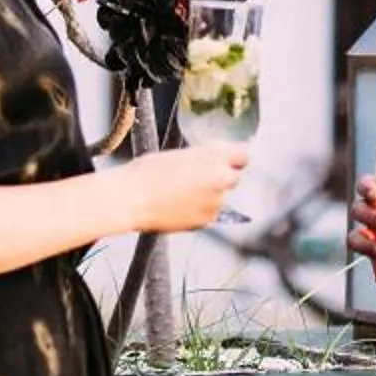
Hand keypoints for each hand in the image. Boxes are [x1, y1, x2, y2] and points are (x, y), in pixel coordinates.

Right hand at [126, 142, 247, 232]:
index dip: (233, 157)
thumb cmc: (147, 171)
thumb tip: (207, 163)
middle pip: (234, 177)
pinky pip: (210, 212)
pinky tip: (178, 206)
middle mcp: (222, 178)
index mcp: (215, 155)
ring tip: (181, 193)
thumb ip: (200, 158)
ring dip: (209, 194)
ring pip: (221, 197)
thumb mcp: (178, 154)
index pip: (243, 155)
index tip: (226, 158)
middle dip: (220, 176)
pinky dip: (200, 209)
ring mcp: (217, 202)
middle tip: (198, 176)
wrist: (132, 199)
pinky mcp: (207, 221)